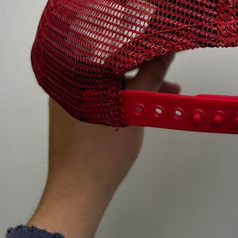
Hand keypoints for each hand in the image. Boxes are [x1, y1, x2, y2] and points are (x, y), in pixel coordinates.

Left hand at [27, 54, 178, 237]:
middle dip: (145, 67)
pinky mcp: (72, 112)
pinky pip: (102, 94)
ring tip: (168, 92)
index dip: (142, 44)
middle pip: (113, 64)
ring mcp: (68, 97)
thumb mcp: (134, 109)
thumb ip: (152, 76)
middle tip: (170, 70)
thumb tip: (167, 51)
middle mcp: (67, 80)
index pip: (113, 45)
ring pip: (110, 80)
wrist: (77, 193)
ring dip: (138, 84)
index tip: (163, 44)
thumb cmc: (102, 152)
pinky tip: (145, 104)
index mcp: (75, 73)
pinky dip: (123, 96)